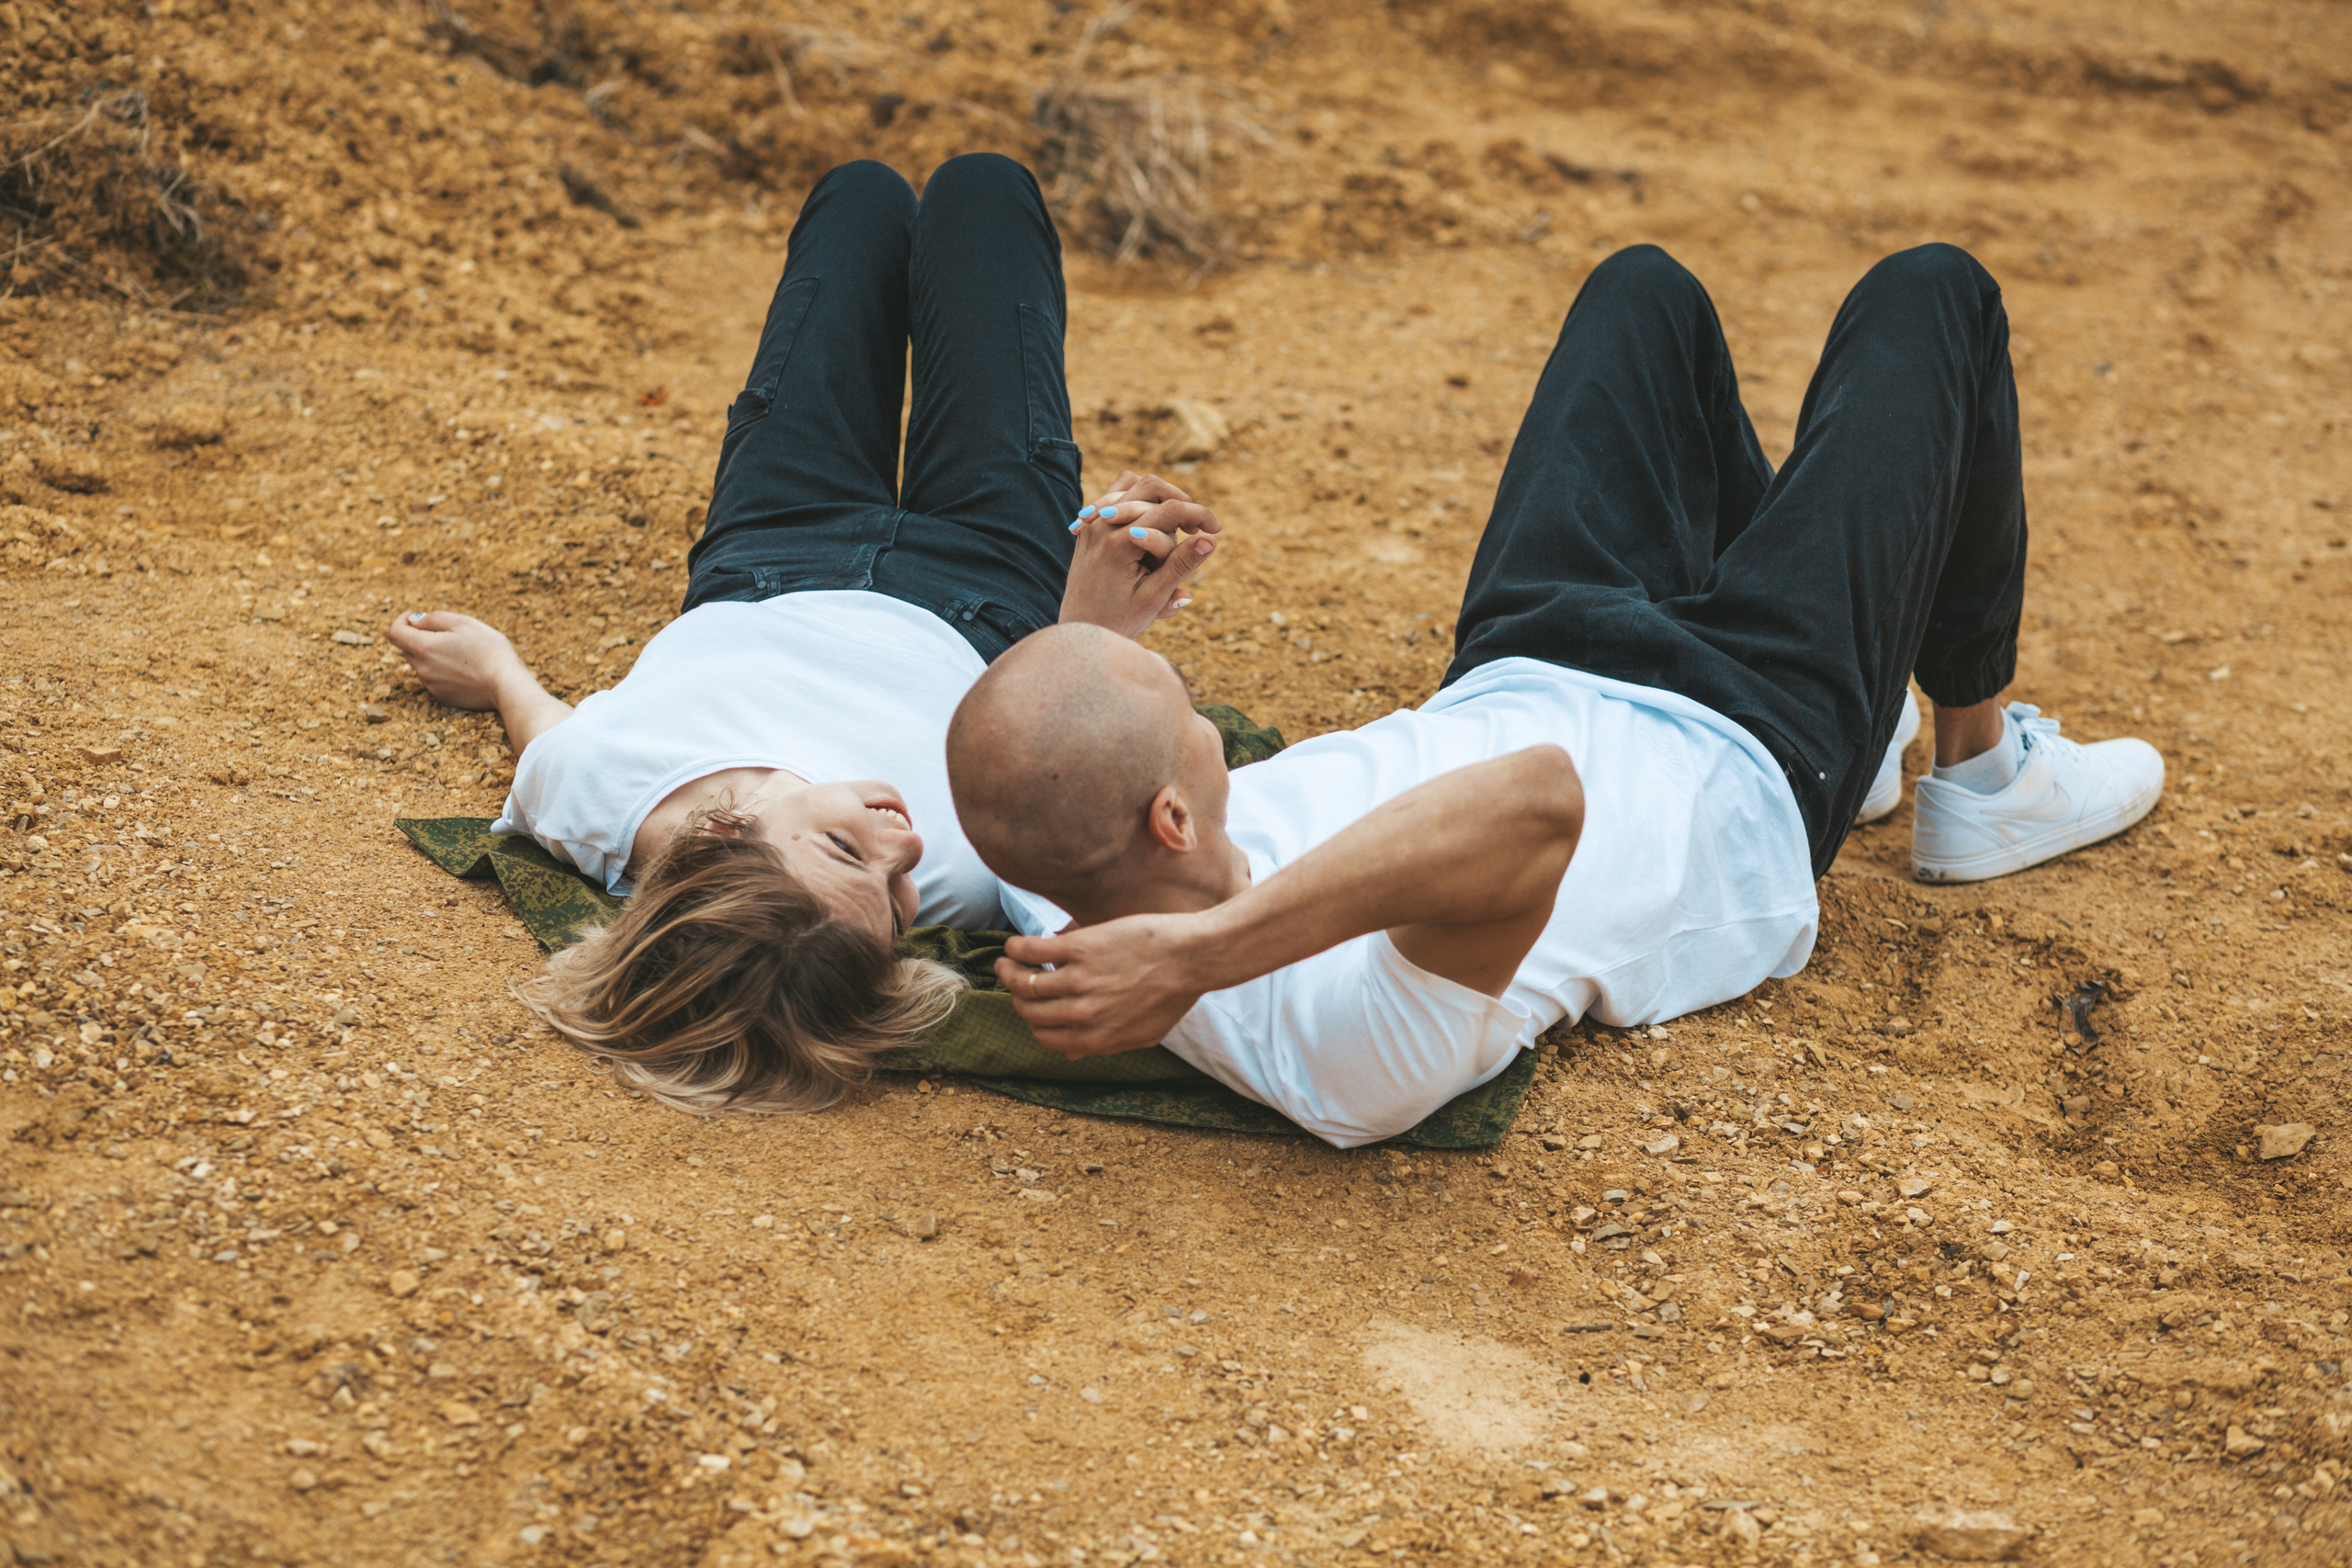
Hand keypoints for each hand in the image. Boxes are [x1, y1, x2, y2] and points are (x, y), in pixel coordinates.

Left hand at [384, 611, 525, 710]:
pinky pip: (434, 680)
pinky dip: (443, 672)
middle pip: (408, 649)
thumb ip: (434, 618)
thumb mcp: (463, 622)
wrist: (507, 685)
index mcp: (424, 647)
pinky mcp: (443, 697)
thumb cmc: (489, 649)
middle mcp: (422, 669)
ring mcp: (432, 686)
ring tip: (461, 653)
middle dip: (419, 638)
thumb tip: (415, 621)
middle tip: (445, 634)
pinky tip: (465, 670)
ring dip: (432, 655)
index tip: (413, 617)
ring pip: (421, 665)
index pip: (394, 633)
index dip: (400, 621)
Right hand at [996, 914, 1209, 1057]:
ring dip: (1006, 972)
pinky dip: (1015, 949)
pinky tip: (1014, 945)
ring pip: (1022, 983)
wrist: (1193, 957)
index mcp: (1095, 1039)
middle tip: (1015, 980)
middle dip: (1017, 997)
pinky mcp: (1080, 948)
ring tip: (1005, 962)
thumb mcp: (1143, 1035)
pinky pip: (1031, 951)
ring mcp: (1080, 981)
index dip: (1033, 1022)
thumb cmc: (1173, 994)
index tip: (1033, 1007)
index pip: (1044, 1037)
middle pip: (1029, 1011)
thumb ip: (1106, 1047)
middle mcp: (1083, 1015)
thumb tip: (1073, 1056)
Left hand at [1058, 472, 1220, 639]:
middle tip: (1197, 527)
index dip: (1199, 515)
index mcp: (1119, 544)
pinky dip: (1138, 499)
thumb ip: (1181, 565)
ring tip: (1177, 524)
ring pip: (1133, 484)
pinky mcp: (1090, 525)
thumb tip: (1210, 541)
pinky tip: (1153, 520)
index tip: (1217, 530)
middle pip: (1151, 487)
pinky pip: (1116, 495)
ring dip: (1160, 498)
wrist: (1081, 628)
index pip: (1169, 510)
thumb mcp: (1154, 597)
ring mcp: (1093, 522)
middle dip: (1180, 502)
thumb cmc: (1119, 619)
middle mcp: (1102, 525)